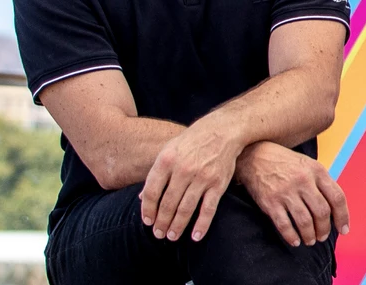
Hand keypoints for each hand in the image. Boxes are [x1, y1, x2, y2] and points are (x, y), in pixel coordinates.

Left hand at [141, 120, 242, 241]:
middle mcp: (183, 169)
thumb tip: (141, 197)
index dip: (147, 210)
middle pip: (167, 203)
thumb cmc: (193, 140)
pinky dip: (202, 224)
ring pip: (185, 209)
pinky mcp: (218, 183)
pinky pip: (208, 208)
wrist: (224, 130)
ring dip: (177, 226)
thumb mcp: (170, 149)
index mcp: (167, 160)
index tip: (147, 221)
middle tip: (158, 234)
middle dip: (161, 222)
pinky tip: (196, 236)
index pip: (151, 192)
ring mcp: (202, 177)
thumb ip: (156, 173)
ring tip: (172, 236)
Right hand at [235, 142, 350, 246]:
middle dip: (324, 229)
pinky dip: (291, 236)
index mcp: (318, 171)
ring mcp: (286, 192)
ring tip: (310, 240)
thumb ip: (322, 183)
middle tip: (322, 237)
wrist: (256, 157)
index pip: (337, 197)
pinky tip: (295, 241)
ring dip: (309, 235)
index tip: (344, 229)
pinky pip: (284, 225)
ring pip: (305, 221)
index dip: (342, 216)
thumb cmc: (287, 163)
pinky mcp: (270, 202)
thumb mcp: (309, 165)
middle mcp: (304, 181)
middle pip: (322, 212)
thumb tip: (335, 208)